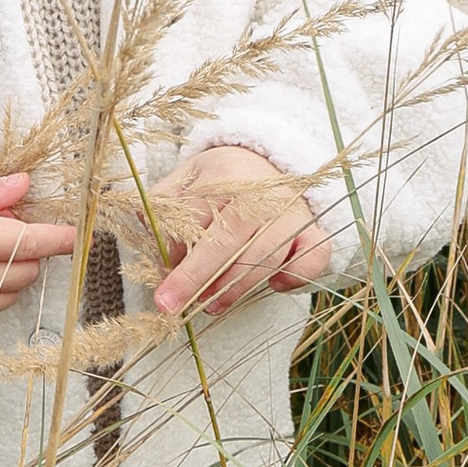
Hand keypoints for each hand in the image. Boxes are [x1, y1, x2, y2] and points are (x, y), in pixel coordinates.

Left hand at [147, 149, 330, 317]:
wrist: (262, 159)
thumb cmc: (218, 178)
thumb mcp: (185, 179)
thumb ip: (165, 208)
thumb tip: (154, 245)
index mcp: (227, 174)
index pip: (200, 221)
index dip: (180, 261)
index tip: (163, 294)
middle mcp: (264, 193)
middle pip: (233, 244)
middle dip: (201, 280)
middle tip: (176, 307)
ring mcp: (292, 212)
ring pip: (268, 256)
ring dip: (237, 287)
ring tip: (211, 304)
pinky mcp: (312, 229)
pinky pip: (313, 256)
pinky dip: (296, 275)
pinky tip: (274, 285)